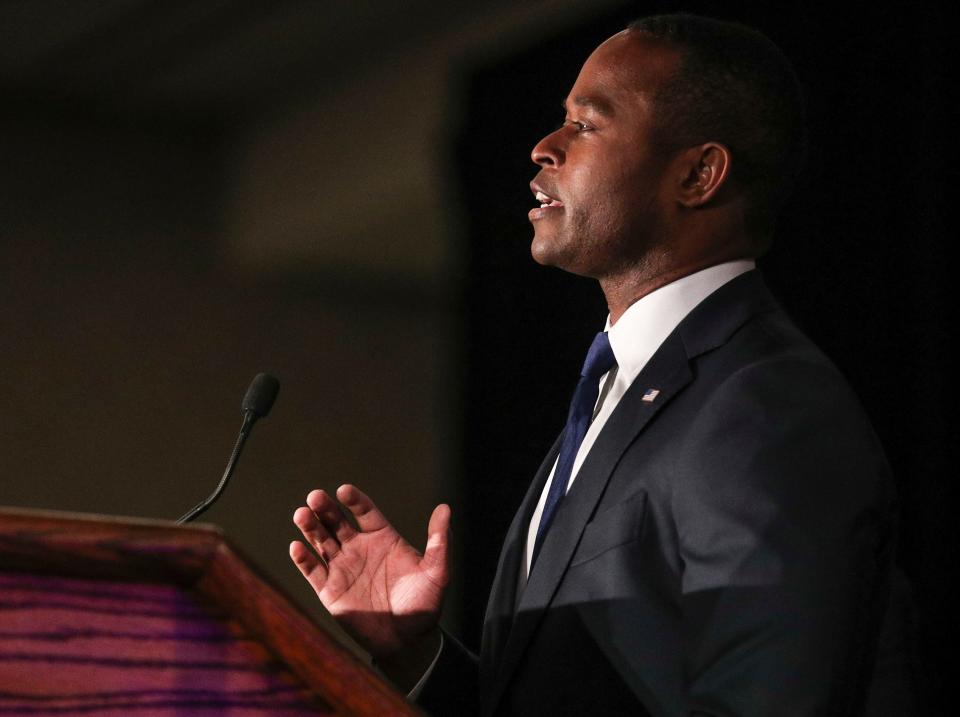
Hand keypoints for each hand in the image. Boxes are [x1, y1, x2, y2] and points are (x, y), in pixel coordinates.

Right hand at [289, 484, 449, 659]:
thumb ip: (439, 541)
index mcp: (382, 538)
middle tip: (315, 496)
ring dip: (310, 527)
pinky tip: (296, 547)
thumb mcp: (437, 572)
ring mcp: (342, 568)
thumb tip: (445, 508)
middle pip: (337, 522)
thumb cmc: (424, 605)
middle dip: (325, 508)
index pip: (365, 511)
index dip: (355, 500)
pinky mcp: (330, 591)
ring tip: (301, 514)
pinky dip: (303, 559)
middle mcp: (359, 548)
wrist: (408, 642)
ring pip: (321, 542)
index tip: (344, 490)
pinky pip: (313, 572)